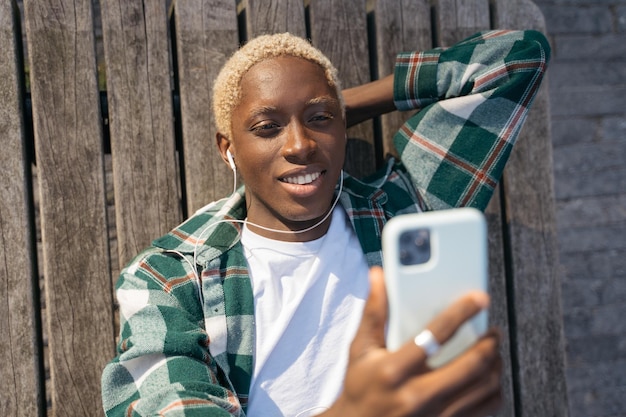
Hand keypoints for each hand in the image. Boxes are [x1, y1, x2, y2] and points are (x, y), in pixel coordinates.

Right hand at [320, 267, 501, 416]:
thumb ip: (373, 312)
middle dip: (489, 343)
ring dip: (495, 364)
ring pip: (483, 388)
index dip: (462, 313)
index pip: (436, 335)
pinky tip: (488, 378)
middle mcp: (417, 396)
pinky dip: (493, 390)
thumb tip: (378, 276)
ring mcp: (435, 416)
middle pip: (470, 365)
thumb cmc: (360, 388)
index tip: (479, 299)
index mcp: (394, 371)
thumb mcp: (360, 350)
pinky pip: (485, 410)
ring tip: (493, 351)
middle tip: (493, 330)